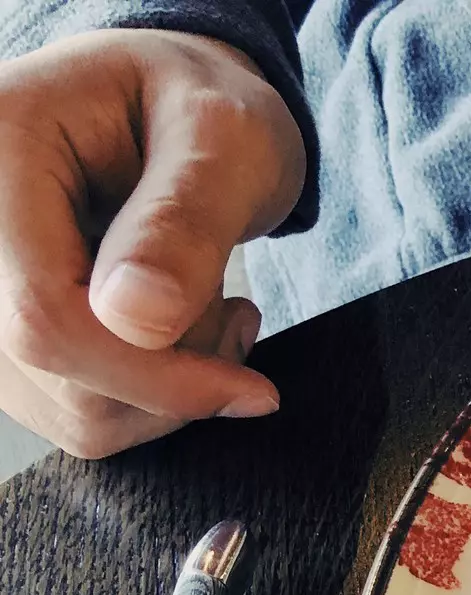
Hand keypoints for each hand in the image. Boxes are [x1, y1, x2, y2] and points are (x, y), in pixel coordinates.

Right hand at [0, 30, 304, 458]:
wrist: (177, 113)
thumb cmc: (205, 110)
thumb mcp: (225, 137)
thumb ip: (185, 220)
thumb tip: (136, 318)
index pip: (43, 313)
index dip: (154, 374)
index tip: (253, 390)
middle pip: (55, 371)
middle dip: (174, 372)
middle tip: (236, 312)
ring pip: (72, 410)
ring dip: (170, 388)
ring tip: (213, 311)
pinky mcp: (8, 336)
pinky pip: (79, 415)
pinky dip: (150, 396)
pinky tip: (183, 333)